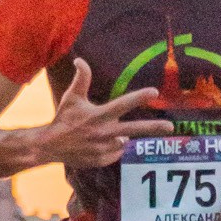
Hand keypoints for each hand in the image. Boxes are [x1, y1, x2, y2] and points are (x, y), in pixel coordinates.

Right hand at [43, 60, 166, 166]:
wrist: (50, 146)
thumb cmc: (63, 119)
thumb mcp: (71, 97)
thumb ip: (80, 79)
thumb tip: (80, 60)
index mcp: (98, 115)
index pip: (122, 104)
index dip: (139, 97)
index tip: (155, 92)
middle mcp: (103, 132)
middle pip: (134, 129)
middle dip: (154, 128)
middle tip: (171, 126)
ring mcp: (103, 149)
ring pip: (123, 141)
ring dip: (120, 136)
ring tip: (105, 133)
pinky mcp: (101, 160)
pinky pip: (115, 152)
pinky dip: (112, 147)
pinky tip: (100, 143)